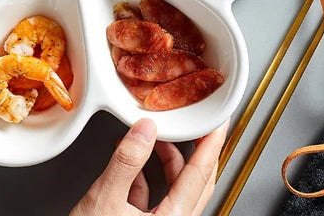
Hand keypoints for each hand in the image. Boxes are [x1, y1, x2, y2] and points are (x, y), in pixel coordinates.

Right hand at [70, 118, 228, 215]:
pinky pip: (156, 197)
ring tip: (152, 137)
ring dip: (166, 159)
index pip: (200, 174)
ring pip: (176, 187)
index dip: (210, 143)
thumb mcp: (106, 199)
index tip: (217, 123)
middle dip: (193, 148)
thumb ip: (127, 162)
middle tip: (192, 123)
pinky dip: (147, 175)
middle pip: (195, 181)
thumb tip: (145, 130)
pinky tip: (133, 161)